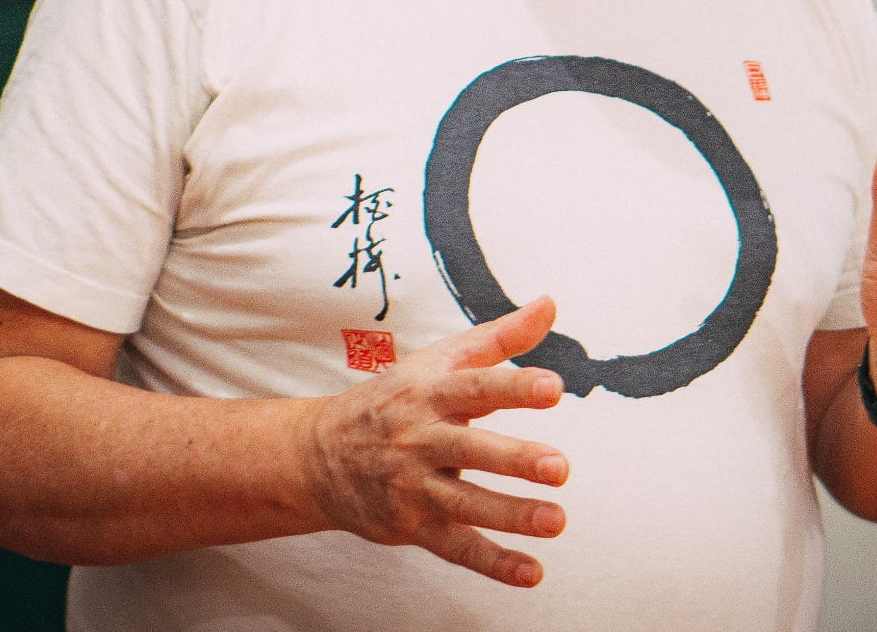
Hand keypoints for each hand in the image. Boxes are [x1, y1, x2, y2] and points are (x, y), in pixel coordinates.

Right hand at [299, 295, 568, 586]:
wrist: (317, 455)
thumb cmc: (391, 401)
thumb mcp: (438, 360)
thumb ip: (499, 338)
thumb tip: (549, 305)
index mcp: (430, 393)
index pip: (475, 386)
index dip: (514, 387)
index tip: (553, 388)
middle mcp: (420, 439)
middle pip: (470, 449)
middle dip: (515, 459)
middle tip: (559, 467)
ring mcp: (413, 486)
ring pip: (465, 503)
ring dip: (511, 515)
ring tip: (555, 520)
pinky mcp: (411, 525)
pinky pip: (455, 546)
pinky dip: (493, 562)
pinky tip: (531, 571)